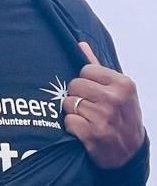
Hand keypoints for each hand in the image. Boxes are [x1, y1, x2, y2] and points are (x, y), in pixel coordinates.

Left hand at [63, 42, 144, 168]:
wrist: (129, 153)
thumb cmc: (120, 116)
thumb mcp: (117, 90)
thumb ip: (97, 67)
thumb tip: (80, 44)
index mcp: (123, 84)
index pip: (84, 70)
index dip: (85, 82)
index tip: (94, 93)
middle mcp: (115, 99)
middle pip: (74, 85)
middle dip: (77, 97)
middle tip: (90, 108)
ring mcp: (105, 117)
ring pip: (68, 103)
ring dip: (74, 112)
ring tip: (88, 119)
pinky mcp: (94, 134)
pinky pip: (68, 121)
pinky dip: (72, 127)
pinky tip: (84, 131)